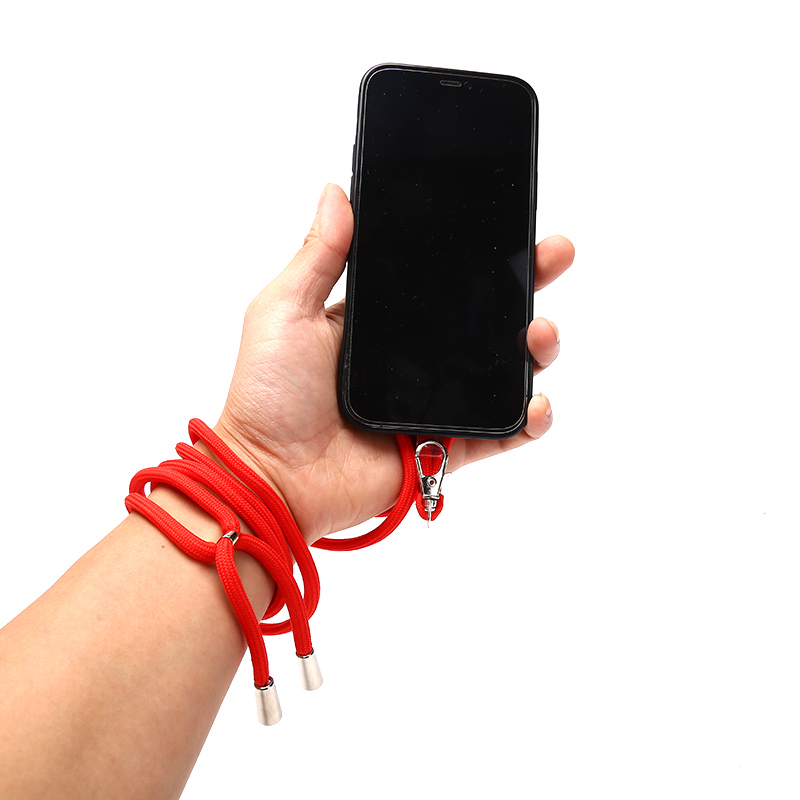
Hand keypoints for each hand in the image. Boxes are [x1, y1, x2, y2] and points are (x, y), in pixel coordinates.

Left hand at [215, 184, 573, 542]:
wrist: (271, 476)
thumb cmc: (267, 395)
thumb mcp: (285, 310)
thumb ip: (318, 255)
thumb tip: (336, 191)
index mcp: (381, 323)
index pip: (441, 281)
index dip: (478, 254)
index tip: (509, 222)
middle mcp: (414, 360)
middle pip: (485, 319)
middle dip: (527, 285)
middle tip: (553, 254)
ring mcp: (433, 404)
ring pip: (503, 372)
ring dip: (535, 348)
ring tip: (541, 333)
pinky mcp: (444, 449)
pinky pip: (500, 434)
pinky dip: (529, 421)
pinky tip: (536, 403)